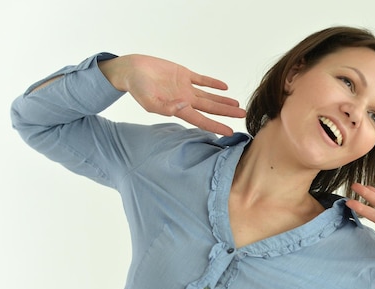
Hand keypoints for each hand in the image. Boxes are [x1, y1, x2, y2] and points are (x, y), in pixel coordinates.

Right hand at [98, 54, 245, 135]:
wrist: (131, 70)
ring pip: (209, 96)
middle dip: (227, 113)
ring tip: (237, 105)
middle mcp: (185, 99)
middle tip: (243, 115)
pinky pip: (202, 79)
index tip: (230, 132)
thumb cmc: (137, 88)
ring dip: (223, 100)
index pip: (202, 120)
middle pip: (211, 108)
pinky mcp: (183, 74)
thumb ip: (166, 107)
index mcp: (178, 108)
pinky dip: (213, 83)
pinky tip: (225, 87)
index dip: (216, 126)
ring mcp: (185, 87)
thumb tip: (183, 107)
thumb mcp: (149, 101)